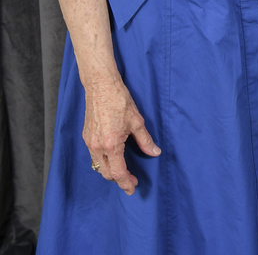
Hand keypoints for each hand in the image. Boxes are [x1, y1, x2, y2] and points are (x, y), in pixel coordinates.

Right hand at [83, 74, 160, 194]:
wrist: (101, 85)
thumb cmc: (119, 100)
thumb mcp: (136, 121)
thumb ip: (145, 140)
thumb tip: (155, 152)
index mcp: (111, 145)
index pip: (118, 173)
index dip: (126, 183)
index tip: (132, 188)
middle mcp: (97, 146)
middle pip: (106, 173)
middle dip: (118, 179)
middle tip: (131, 180)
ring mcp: (89, 141)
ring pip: (98, 165)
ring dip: (110, 171)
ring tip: (122, 170)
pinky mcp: (86, 136)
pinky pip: (94, 155)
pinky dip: (103, 161)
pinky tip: (112, 156)